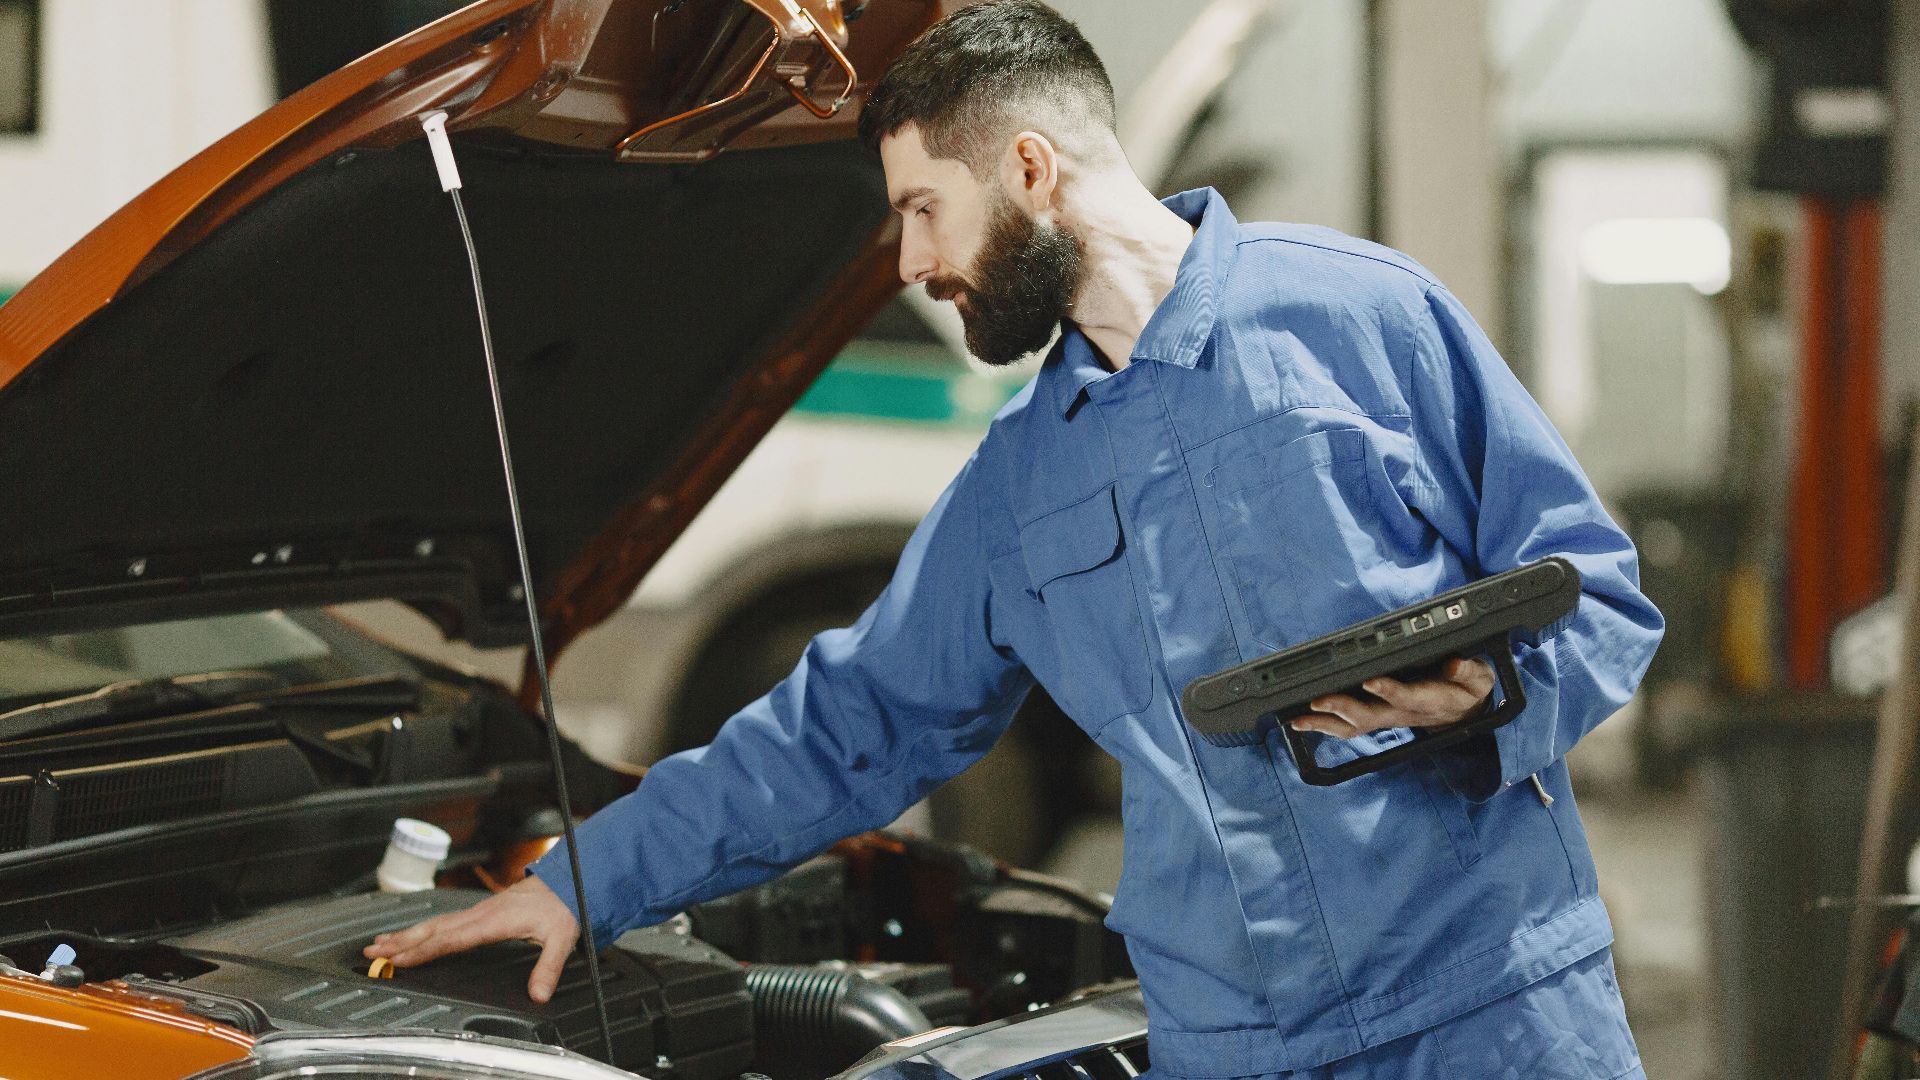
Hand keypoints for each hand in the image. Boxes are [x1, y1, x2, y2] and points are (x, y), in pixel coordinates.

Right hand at [362, 874, 579, 1002]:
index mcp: (495, 921)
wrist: (567, 880)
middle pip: (433, 929)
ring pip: (435, 923)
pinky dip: (422, 929)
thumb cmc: (562, 907)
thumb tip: (539, 994)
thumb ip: (549, 967)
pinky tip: (411, 934)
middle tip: (373, 953)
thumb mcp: (562, 938)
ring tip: (379, 944)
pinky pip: (444, 920)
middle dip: (401, 942)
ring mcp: (478, 911)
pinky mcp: (480, 911)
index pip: (452, 939)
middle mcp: (480, 914)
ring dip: (406, 934)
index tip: (400, 959)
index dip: (424, 950)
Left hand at [1290, 657, 1495, 739]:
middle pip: (1370, 716)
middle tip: (1317, 700)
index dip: (1388, 690)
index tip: (1370, 680)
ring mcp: (1388, 718)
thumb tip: (1454, 665)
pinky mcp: (1378, 717)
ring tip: (1298, 719)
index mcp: (1429, 700)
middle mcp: (1403, 713)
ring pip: (1354, 726)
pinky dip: (1324, 726)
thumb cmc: (1468, 689)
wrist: (1465, 710)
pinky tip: (1301, 722)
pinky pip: (1348, 728)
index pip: (1406, 697)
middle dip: (1342, 708)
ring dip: (1325, 723)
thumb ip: (1469, 671)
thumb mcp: (1479, 678)